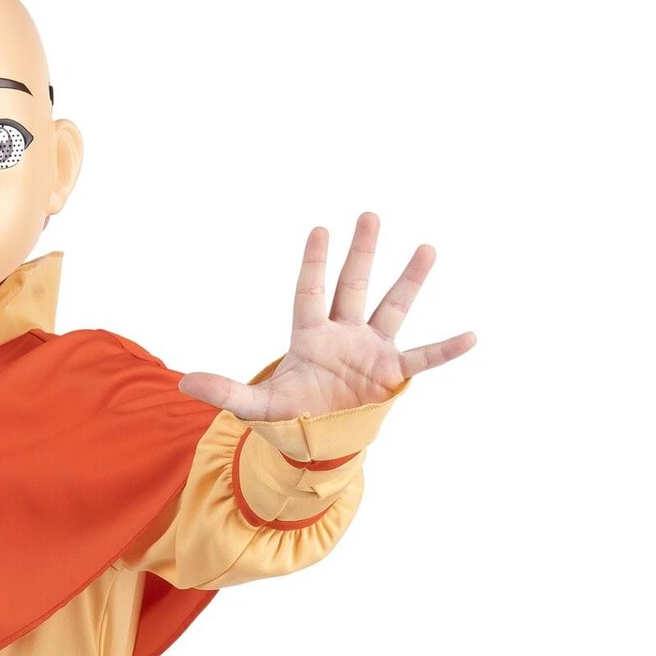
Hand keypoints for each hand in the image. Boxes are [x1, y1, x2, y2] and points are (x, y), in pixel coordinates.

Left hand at [178, 213, 475, 419]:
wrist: (320, 440)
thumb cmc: (291, 415)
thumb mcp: (258, 406)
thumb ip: (226, 392)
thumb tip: (183, 383)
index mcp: (310, 337)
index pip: (310, 293)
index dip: (314, 265)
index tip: (320, 231)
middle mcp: (344, 334)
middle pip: (352, 287)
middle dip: (361, 254)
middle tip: (370, 215)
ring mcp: (371, 351)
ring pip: (392, 309)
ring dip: (410, 281)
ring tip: (428, 248)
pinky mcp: (391, 375)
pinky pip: (423, 358)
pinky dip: (446, 349)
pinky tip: (472, 336)